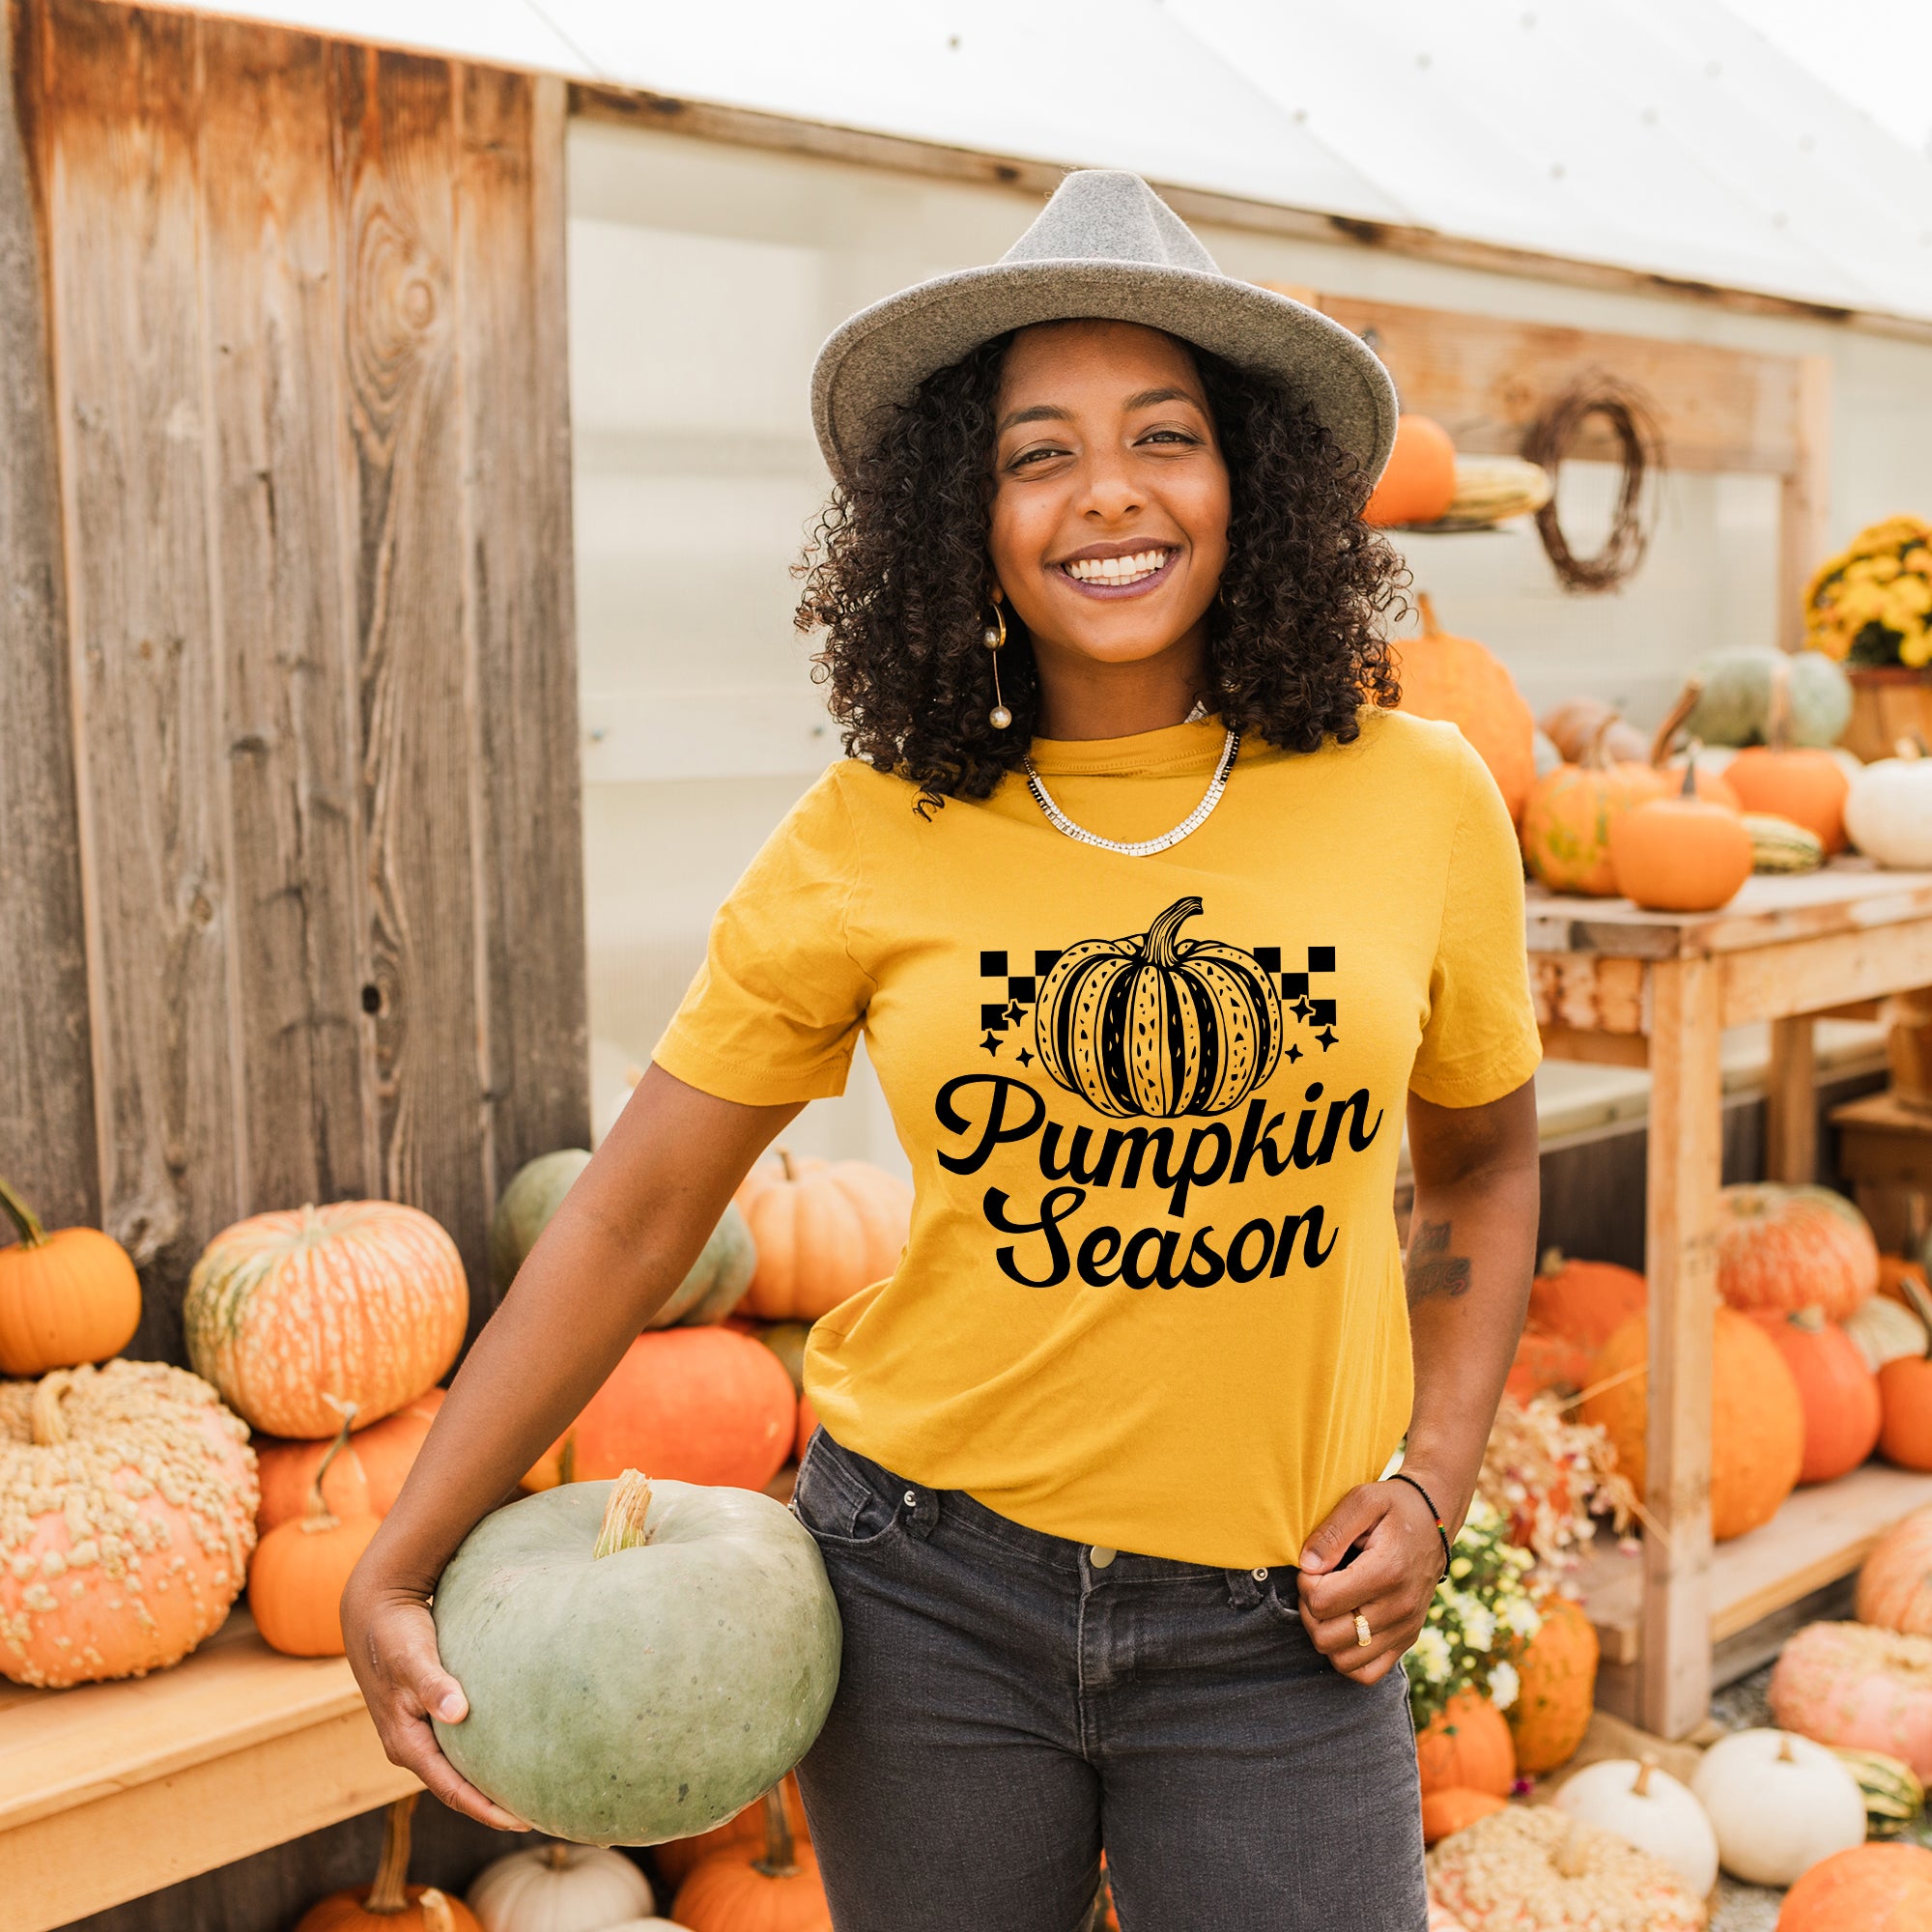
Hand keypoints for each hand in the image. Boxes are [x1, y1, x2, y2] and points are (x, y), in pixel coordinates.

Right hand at [342, 1577, 529, 1829]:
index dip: (485, 1809)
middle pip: (456, 1787)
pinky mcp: (427, 1714)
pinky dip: (482, 1754)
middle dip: (491, 1805)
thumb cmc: (395, 1634)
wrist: (374, 1609)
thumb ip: (433, 1685)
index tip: (520, 1822)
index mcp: (406, 1743)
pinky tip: (508, 1749)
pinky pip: (458, 1745)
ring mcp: (417, 1731)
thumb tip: (458, 1712)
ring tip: (527, 1790)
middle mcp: (410, 1745)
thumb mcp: (412, 1658)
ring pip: (457, 1767)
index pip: (451, 1789)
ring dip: (487, 1781)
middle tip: (537, 1813)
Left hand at [1295, 1479, 1445, 1685]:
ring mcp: (1405, 1629)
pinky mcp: (1406, 1640)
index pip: (1323, 1602)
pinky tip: (1343, 1626)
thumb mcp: (1362, 1501)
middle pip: (1327, 1637)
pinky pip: (1367, 1673)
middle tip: (1318, 1584)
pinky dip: (1346, 1656)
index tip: (1314, 1565)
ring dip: (1324, 1634)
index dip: (1305, 1583)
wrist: (1433, 1521)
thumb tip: (1307, 1566)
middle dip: (1310, 1610)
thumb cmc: (1393, 1507)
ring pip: (1343, 1660)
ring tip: (1329, 1604)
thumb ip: (1331, 1532)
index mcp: (1387, 1572)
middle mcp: (1399, 1608)